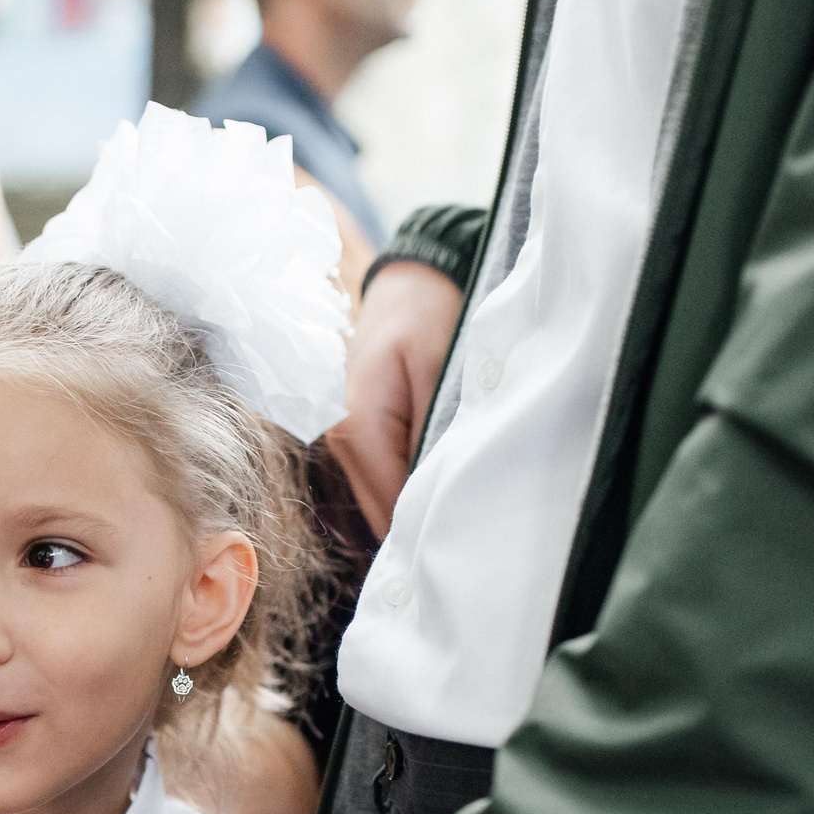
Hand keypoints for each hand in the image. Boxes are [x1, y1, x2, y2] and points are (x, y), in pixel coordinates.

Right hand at [327, 260, 464, 538]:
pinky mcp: (358, 438)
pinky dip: (410, 486)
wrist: (410, 281)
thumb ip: (430, 436)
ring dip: (415, 505)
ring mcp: (345, 442)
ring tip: (461, 502)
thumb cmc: (427, 314)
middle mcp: (340, 442)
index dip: (426, 525)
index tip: (471, 532)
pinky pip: (384, 480)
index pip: (389, 506)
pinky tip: (439, 479)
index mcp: (356, 427)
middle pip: (380, 513)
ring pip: (381, 501)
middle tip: (472, 525)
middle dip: (421, 522)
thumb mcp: (437, 371)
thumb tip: (433, 496)